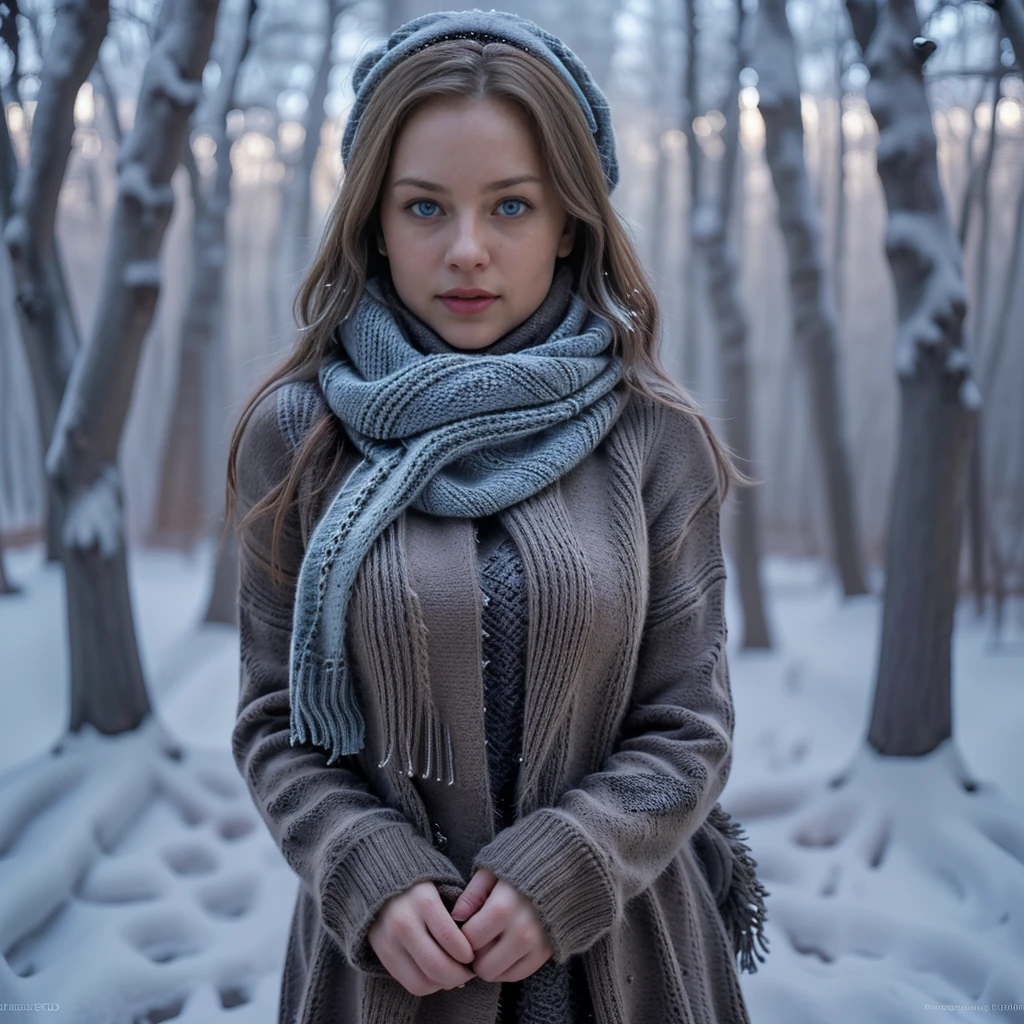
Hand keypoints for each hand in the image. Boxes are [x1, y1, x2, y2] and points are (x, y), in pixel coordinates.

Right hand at [368, 881, 476, 996]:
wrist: (381, 877)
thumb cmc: (423, 886)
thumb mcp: (442, 887)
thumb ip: (458, 915)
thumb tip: (472, 956)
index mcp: (424, 901)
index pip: (451, 940)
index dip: (468, 955)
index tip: (475, 955)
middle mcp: (404, 922)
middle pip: (436, 966)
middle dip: (459, 976)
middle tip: (470, 972)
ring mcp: (389, 940)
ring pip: (422, 982)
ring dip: (444, 985)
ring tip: (455, 976)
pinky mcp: (382, 954)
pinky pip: (409, 984)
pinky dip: (428, 986)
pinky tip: (438, 976)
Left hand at [450, 866, 552, 982]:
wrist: (561, 868)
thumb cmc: (520, 866)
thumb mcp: (492, 870)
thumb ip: (472, 893)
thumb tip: (456, 916)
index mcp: (502, 908)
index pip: (468, 940)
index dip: (461, 936)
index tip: (465, 926)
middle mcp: (520, 932)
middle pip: (482, 964)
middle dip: (474, 954)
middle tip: (478, 938)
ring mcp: (535, 945)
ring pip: (497, 974)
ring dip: (488, 962)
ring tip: (491, 942)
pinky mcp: (546, 953)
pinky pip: (517, 976)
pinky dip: (505, 968)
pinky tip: (504, 949)